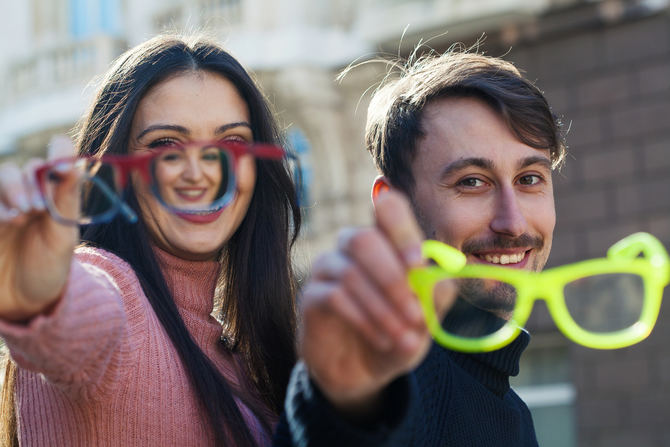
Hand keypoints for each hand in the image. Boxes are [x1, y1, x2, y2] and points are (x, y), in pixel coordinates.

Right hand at [0, 136, 79, 320]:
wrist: (20, 300)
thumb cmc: (48, 267)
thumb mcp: (63, 237)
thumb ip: (66, 201)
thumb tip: (77, 166)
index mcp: (55, 194)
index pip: (58, 155)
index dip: (59, 152)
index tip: (63, 168)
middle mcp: (29, 192)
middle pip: (24, 168)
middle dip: (27, 184)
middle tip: (33, 209)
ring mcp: (4, 203)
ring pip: (2, 176)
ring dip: (10, 190)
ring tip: (15, 218)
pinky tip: (2, 222)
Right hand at [299, 190, 456, 419]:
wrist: (362, 372)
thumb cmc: (396, 334)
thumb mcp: (425, 319)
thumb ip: (435, 297)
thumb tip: (438, 280)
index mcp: (385, 240)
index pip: (388, 209)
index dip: (402, 229)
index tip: (417, 264)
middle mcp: (351, 246)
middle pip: (363, 238)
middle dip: (393, 278)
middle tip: (415, 313)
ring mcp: (328, 268)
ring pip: (351, 272)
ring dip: (384, 308)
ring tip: (403, 338)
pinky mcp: (312, 296)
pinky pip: (335, 297)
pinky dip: (366, 321)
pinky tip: (383, 340)